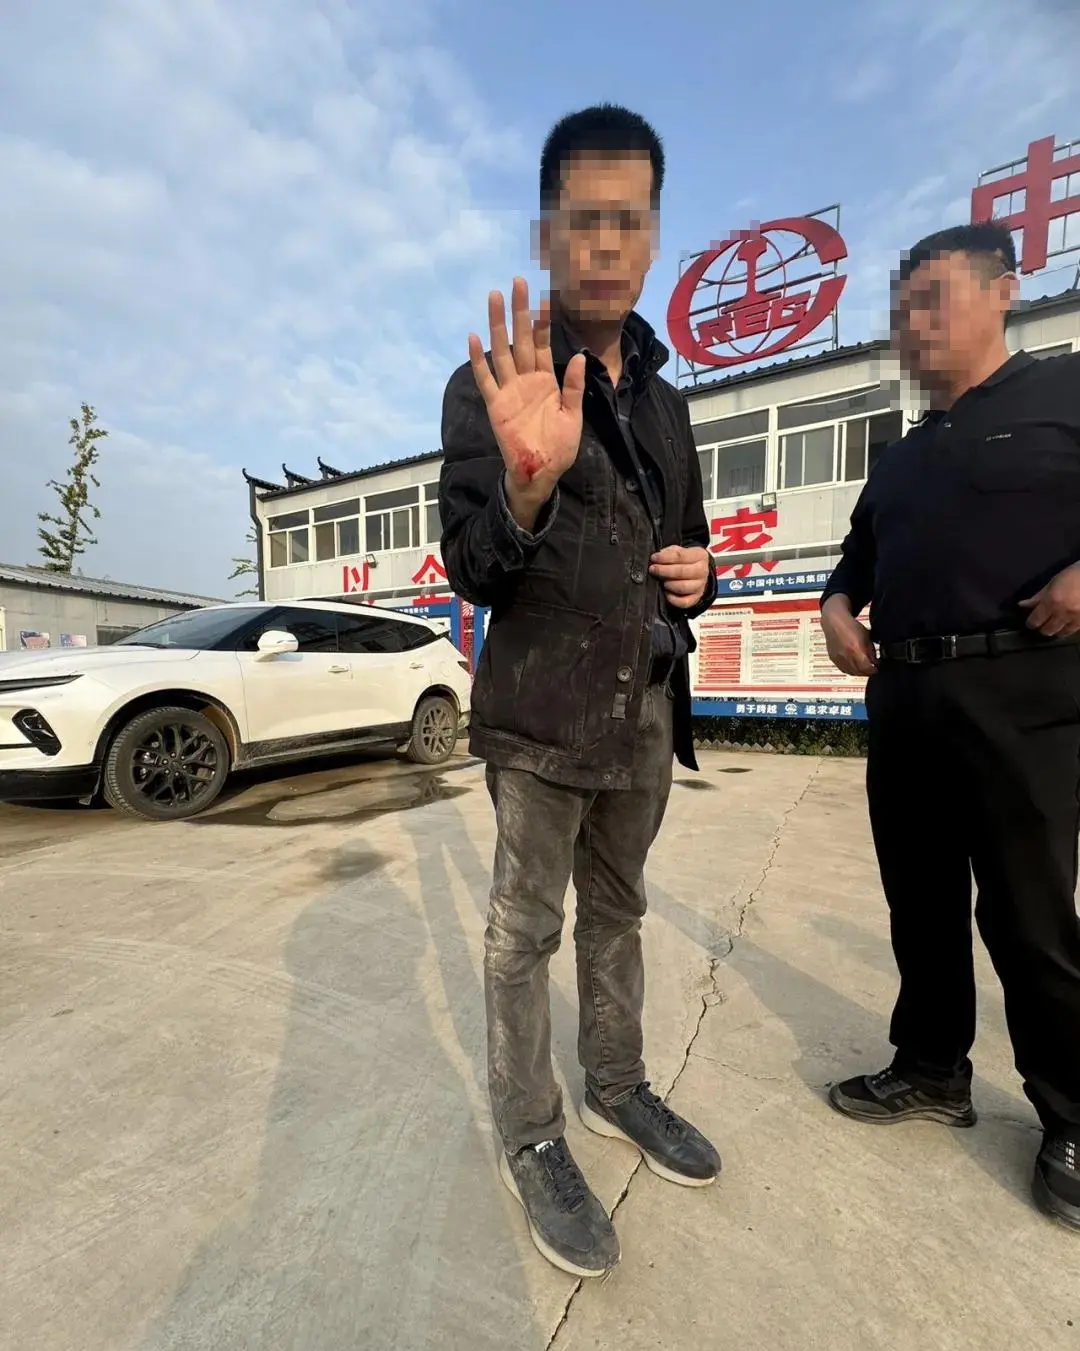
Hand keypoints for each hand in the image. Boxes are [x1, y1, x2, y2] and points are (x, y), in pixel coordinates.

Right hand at [469, 277, 585, 529]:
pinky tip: (473, 338)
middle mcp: (525, 380)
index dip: (542, 321)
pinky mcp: (496, 404)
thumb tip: (577, 355)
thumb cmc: (559, 447)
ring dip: (498, 324)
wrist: (542, 472)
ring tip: (494, 298)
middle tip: (517, 282)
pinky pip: (486, 378)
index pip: (542, 343)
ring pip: (502, 351)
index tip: (544, 294)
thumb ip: (573, 386)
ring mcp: (509, 390)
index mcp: (546, 381)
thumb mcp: (573, 415)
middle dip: (519, 311)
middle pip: (520, 338)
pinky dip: (479, 359)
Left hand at [649, 545, 710, 609]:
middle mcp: (702, 571)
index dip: (664, 557)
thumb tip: (658, 558)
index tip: (654, 558)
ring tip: (661, 581)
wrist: (695, 573)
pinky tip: (666, 592)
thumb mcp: (678, 551)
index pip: (680, 556)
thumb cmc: (684, 561)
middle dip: (663, 570)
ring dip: (668, 584)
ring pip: (682, 587)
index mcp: (700, 555)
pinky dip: (672, 599)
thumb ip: (669, 552)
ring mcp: (700, 586)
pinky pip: (683, 602)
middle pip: (681, 572)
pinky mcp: (695, 598)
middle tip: (653, 570)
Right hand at [821, 597, 876, 676]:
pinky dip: (850, 670)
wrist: (834, 622)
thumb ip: (872, 651)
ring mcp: (838, 659)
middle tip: (873, 668)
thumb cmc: (850, 626)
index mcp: (855, 650)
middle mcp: (846, 656)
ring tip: (864, 667)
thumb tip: (876, 662)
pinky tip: (855, 665)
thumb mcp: (866, 637)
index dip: (874, 669)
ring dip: (859, 672)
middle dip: (868, 671)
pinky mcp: (833, 659)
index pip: (867, 668)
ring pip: (851, 673)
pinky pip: (843, 669)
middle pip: (859, 672)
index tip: (878, 667)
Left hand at [1019, 562, 1079, 636]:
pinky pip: (1073, 631)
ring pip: (1061, 633)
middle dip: (1042, 628)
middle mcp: (1063, 613)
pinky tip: (1066, 622)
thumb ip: (1038, 597)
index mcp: (1052, 601)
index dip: (1031, 623)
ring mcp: (1076, 618)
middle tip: (1043, 622)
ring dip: (1056, 630)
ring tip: (1055, 623)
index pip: (1035, 621)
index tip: (1031, 622)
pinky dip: (1067, 629)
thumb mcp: (1053, 582)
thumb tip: (1022, 605)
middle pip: (1047, 631)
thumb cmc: (1073, 575)